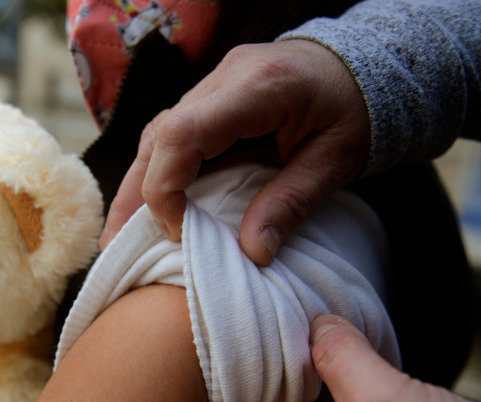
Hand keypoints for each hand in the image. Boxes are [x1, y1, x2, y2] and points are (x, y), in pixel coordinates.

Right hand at [100, 39, 369, 264]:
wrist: (363, 67)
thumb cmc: (355, 113)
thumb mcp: (336, 161)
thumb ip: (292, 203)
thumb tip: (251, 254)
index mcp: (259, 87)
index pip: (184, 132)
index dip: (166, 186)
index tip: (179, 232)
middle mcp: (225, 77)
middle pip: (159, 133)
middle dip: (135, 194)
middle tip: (117, 246)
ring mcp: (214, 83)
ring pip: (156, 133)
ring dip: (138, 184)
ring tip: (121, 234)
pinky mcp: (211, 96)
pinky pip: (171, 132)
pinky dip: (156, 171)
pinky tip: (148, 205)